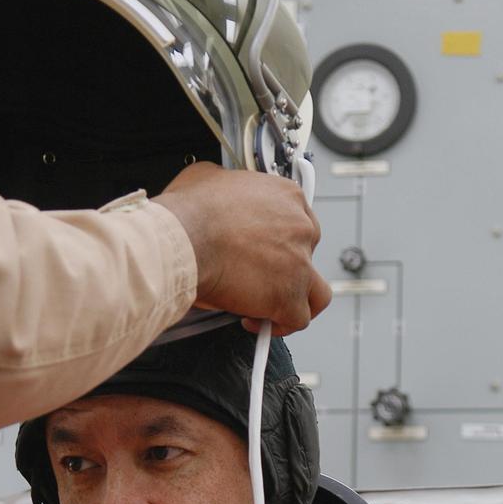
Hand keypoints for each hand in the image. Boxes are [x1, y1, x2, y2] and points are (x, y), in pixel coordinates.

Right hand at [153, 161, 331, 336]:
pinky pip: (299, 319)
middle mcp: (300, 227)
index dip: (280, 242)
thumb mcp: (205, 178)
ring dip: (297, 301)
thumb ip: (222, 186)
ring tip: (271, 308)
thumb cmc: (190, 212)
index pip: (298, 222)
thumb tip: (212, 191)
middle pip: (307, 255)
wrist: (185, 239)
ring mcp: (299, 263)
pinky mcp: (289, 295)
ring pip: (317, 290)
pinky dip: (280, 325)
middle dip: (285, 270)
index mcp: (286, 196)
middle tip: (258, 279)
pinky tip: (257, 322)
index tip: (263, 253)